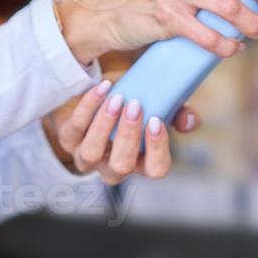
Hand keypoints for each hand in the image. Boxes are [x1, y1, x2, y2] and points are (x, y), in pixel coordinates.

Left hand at [45, 79, 199, 183]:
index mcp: (141, 160)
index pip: (156, 169)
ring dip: (105, 125)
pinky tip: (102, 87)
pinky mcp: (68, 137)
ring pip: (93, 152)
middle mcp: (113, 164)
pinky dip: (88, 106)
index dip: (157, 150)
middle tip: (136, 106)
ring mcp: (88, 155)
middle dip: (129, 136)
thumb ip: (176, 111)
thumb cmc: (132, 100)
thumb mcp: (156, 104)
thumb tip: (189, 120)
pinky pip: (75, 128)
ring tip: (117, 97)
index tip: (157, 121)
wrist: (97, 91)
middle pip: (121, 165)